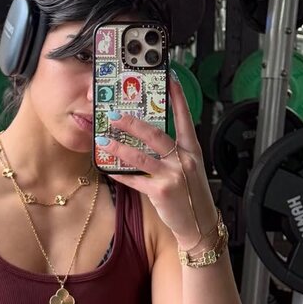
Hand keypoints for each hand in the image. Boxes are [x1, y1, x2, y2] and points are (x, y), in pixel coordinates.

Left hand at [99, 71, 216, 249]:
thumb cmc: (191, 194)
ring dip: (119, 147)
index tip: (169, 79)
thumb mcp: (188, 168)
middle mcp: (183, 160)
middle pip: (156, 134)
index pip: (185, 118)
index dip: (177, 98)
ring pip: (141, 156)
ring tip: (103, 139)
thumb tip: (149, 137)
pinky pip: (135, 180)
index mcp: (192, 150)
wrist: (199, 224)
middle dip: (133, 122)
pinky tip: (108, 169)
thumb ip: (173, 152)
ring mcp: (173, 176)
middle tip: (115, 113)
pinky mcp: (161, 192)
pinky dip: (121, 174)